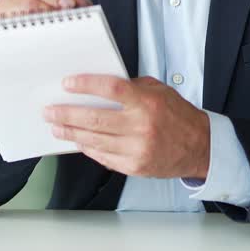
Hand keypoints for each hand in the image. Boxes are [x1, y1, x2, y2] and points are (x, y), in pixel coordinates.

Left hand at [44, 75, 210, 179]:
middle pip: (94, 118)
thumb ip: (132, 87)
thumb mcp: (159, 91)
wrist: (199, 148)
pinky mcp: (134, 166)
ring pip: (94, 140)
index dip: (86, 85)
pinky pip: (103, 156)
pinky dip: (87, 148)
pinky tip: (78, 141)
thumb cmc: (178, 116)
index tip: (68, 84)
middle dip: (67, 114)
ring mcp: (136, 148)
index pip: (110, 89)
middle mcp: (141, 126)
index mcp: (147, 102)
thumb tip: (100, 87)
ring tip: (56, 126)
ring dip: (71, 133)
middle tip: (50, 110)